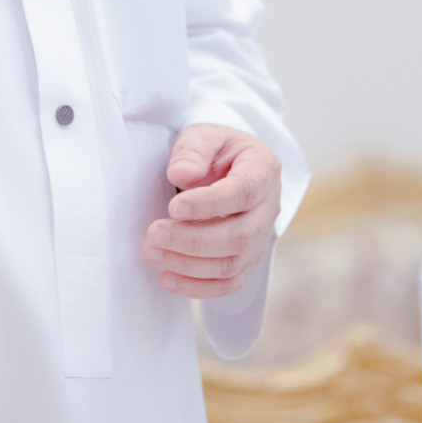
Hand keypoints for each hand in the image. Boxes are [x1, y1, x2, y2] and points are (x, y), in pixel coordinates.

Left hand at [140, 124, 280, 296]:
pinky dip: (197, 287)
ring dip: (189, 264)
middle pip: (238, 235)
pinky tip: (167, 279)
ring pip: (232, 263)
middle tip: (154, 233)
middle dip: (192, 240)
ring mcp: (260, 238)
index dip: (210, 205)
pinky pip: (228, 283)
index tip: (174, 207)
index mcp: (264, 169)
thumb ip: (192, 150)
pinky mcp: (246, 259)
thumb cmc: (213, 149)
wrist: (224, 165)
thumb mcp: (202, 135)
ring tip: (152, 252)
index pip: (243, 192)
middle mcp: (268, 207)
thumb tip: (182, 175)